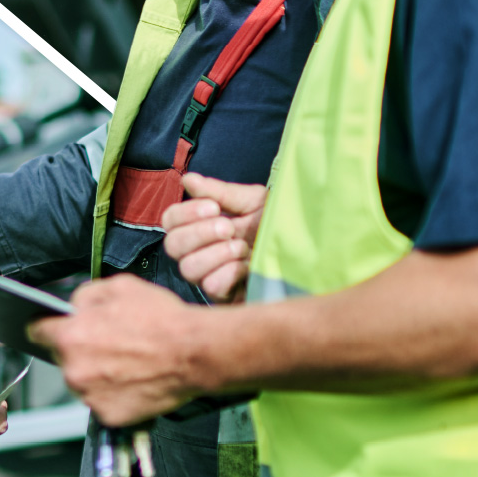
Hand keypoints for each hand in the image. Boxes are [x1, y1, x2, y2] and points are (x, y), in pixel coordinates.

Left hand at [27, 275, 209, 426]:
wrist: (195, 353)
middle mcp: (74, 369)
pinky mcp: (108, 416)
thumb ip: (85, 295)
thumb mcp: (120, 287)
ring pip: (82, 382)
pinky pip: (101, 403)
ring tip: (126, 363)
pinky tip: (132, 381)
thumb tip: (72, 306)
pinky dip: (112, 395)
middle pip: (63, 358)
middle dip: (80, 350)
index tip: (52, 328)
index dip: (47, 326)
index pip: (37, 331)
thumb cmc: (161, 319)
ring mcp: (90, 396)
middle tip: (111, 344)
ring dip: (96, 374)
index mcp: (71, 336)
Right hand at [160, 174, 267, 301]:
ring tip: (242, 247)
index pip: (170, 221)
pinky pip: (212, 286)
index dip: (185, 213)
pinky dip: (230, 273)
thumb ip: (220, 192)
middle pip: (173, 246)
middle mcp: (200, 252)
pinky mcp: (226, 296)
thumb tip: (188, 180)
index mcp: (202, 226)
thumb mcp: (253, 201)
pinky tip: (248, 266)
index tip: (213, 207)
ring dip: (216, 254)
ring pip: (188, 269)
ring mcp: (210, 275)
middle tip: (228, 227)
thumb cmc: (278, 223)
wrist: (307, 248)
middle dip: (199, 233)